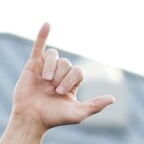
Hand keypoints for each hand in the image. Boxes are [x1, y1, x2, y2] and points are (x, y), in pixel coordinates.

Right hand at [0, 22, 114, 143]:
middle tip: (51, 91)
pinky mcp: (33, 65)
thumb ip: (95, 106)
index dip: (71, 79)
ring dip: (52, 68)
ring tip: (45, 81)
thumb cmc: (53, 118)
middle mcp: (59, 74)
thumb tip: (113, 99)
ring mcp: (46, 68)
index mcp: (71, 83)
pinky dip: (42, 35)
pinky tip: (47, 24)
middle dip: (60, 77)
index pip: (78, 71)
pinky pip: (39, 46)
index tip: (60, 93)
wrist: (30, 119)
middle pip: (66, 63)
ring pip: (55, 56)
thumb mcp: (77, 114)